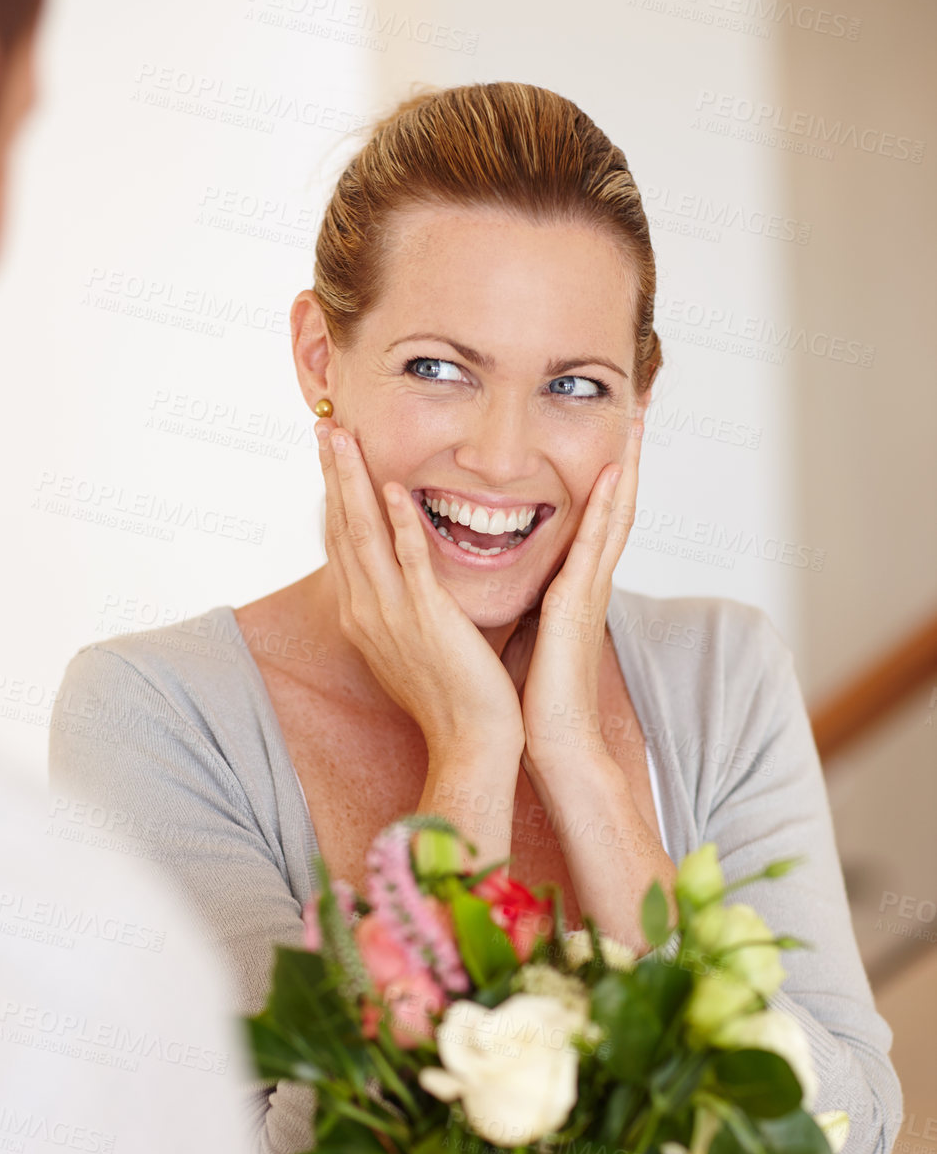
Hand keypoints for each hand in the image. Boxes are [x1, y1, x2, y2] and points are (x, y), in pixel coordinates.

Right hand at [317, 423, 524, 760]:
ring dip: (352, 483)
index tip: (330, 454)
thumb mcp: (415, 643)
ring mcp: (394, 614)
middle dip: (332, 475)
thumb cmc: (452, 695)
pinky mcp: (427, 618)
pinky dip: (399, 523)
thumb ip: (406, 603)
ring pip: (364, 535)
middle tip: (324, 426)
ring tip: (343, 439)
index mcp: (364, 615)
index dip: (333, 494)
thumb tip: (406, 579)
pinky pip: (409, 561)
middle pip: (341, 529)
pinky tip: (392, 488)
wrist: (471, 742)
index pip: (341, 542)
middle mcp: (367, 611)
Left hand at [503, 420, 641, 789]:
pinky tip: (612, 472)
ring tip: (636, 422)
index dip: (606, 480)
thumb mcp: (529, 632)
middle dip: (628, 459)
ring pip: (614, 516)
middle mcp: (590, 583)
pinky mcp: (577, 604)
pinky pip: (595, 545)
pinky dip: (605, 506)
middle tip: (639, 410)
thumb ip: (530, 600)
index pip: (596, 522)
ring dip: (626, 468)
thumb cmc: (534, 697)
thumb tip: (514, 578)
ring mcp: (589, 591)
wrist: (551, 743)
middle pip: (615, 507)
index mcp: (576, 589)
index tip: (614, 438)